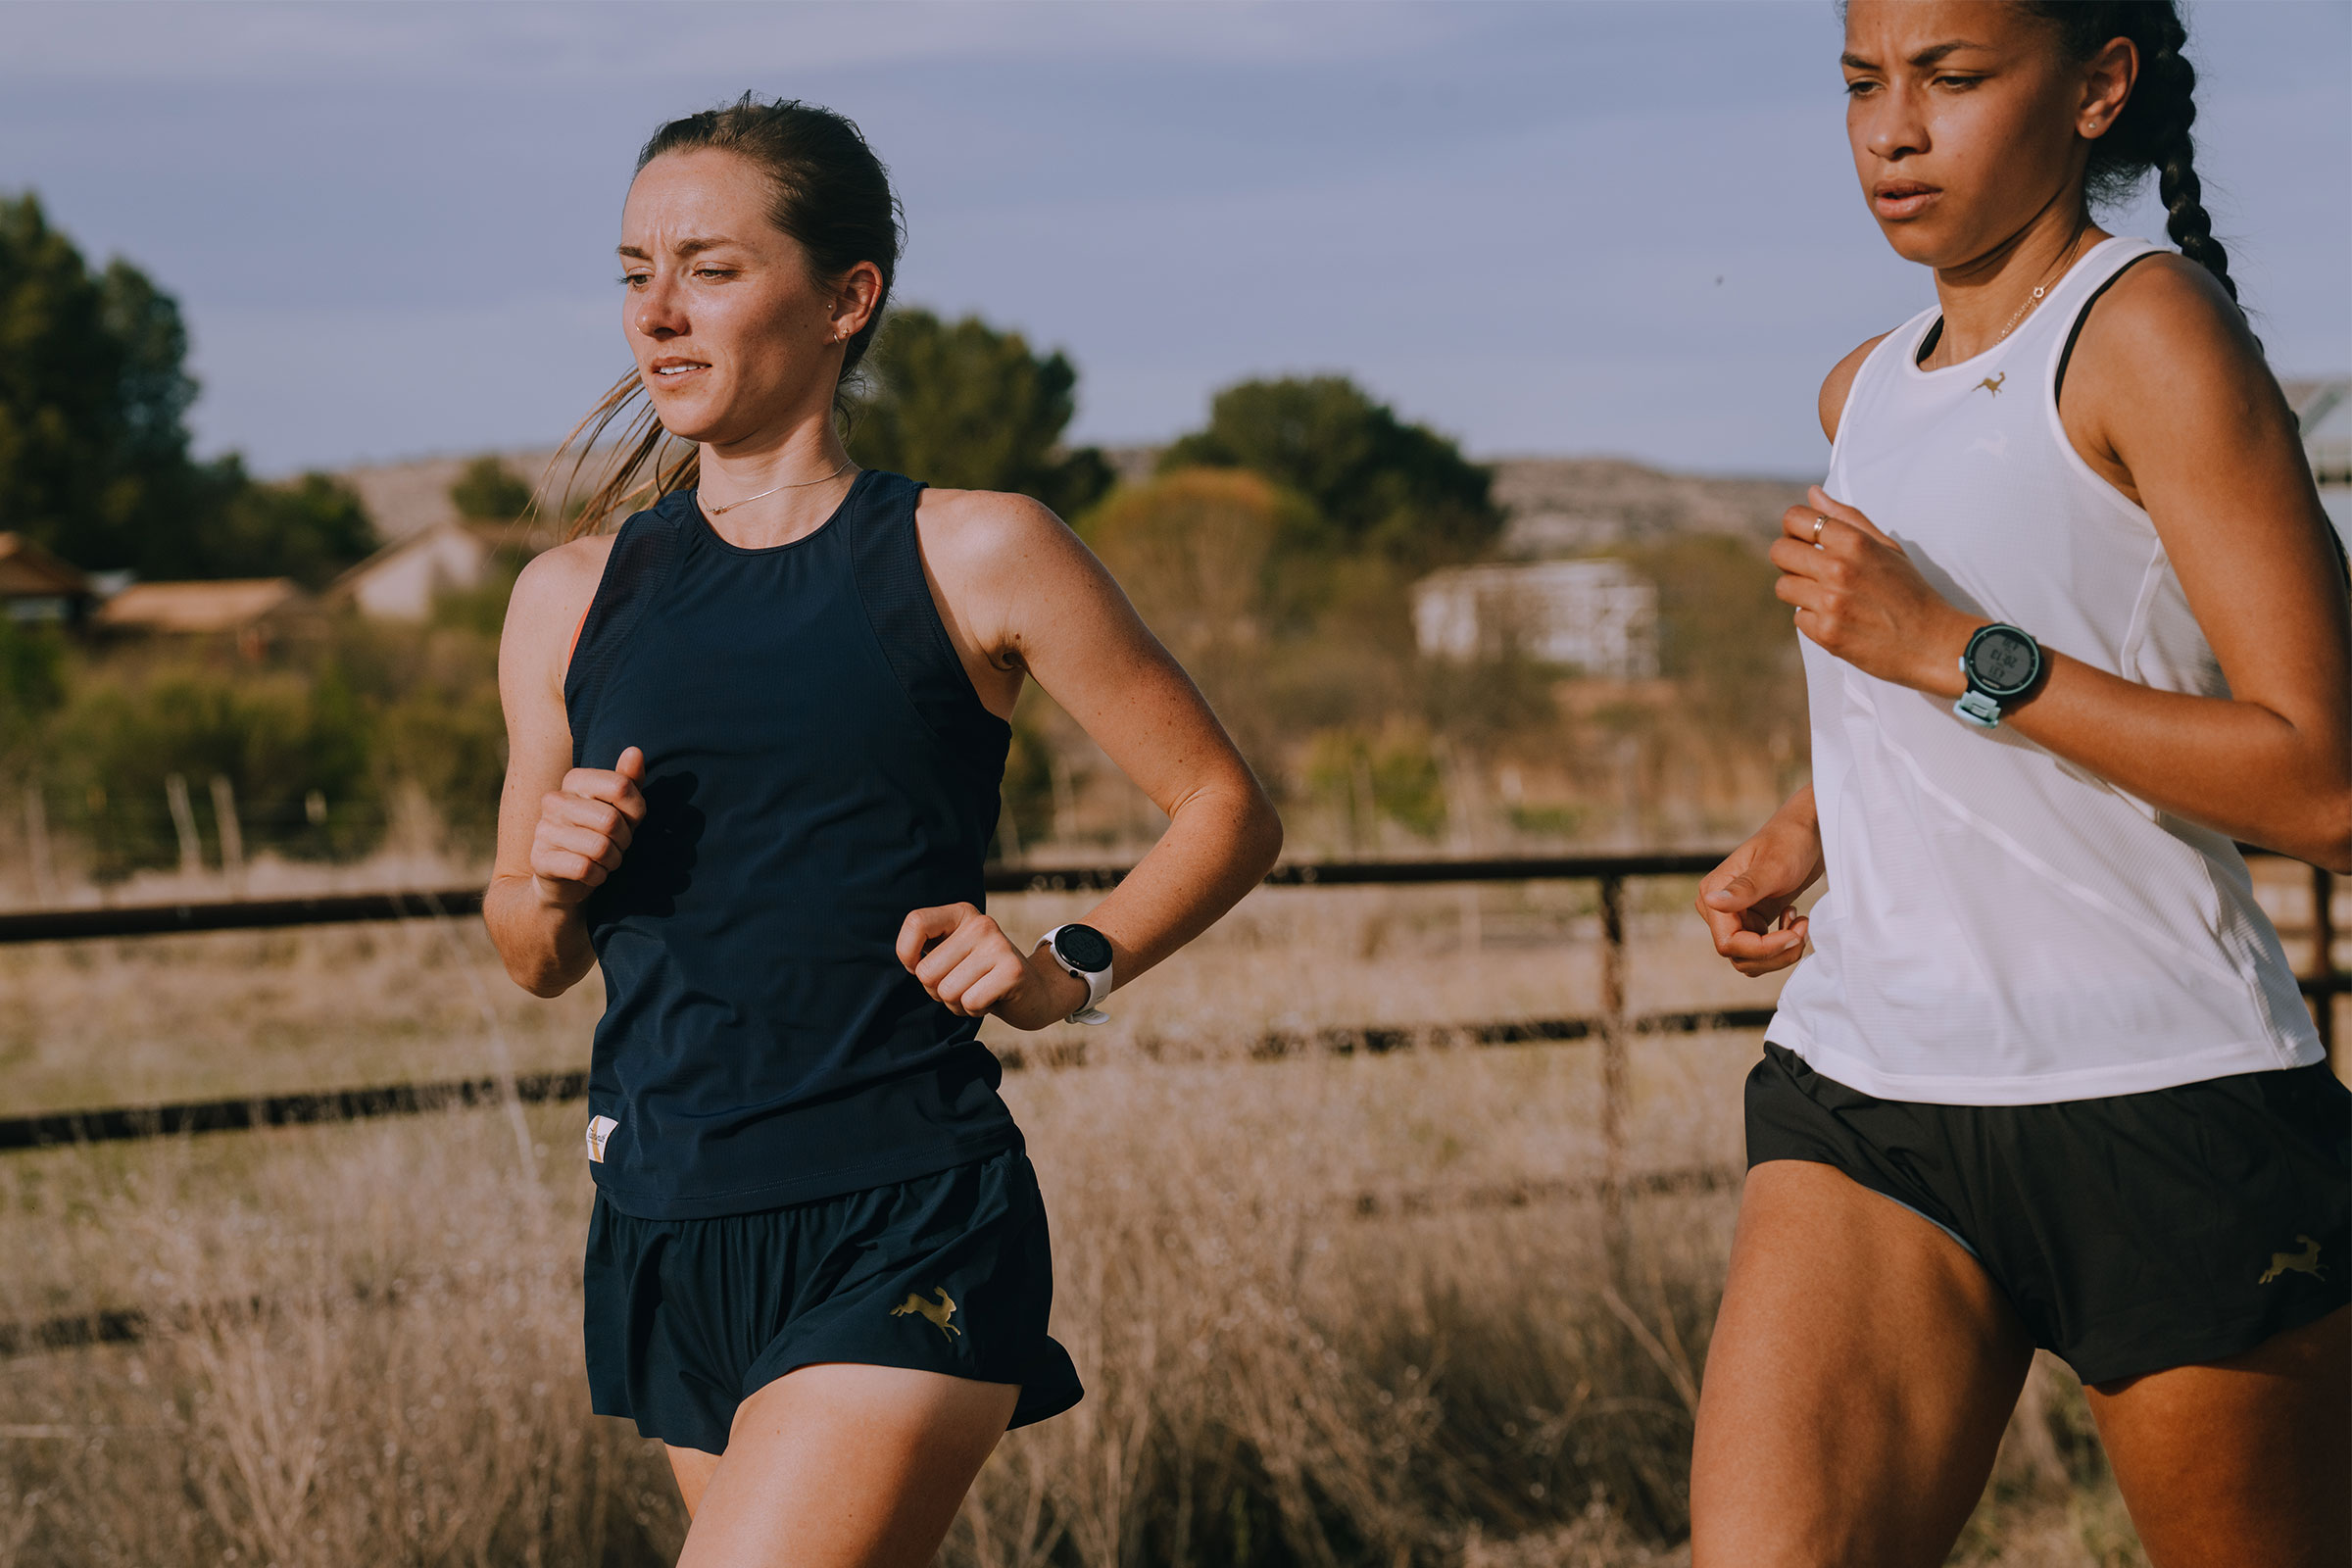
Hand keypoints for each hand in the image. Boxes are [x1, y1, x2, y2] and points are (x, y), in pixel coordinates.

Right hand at [530, 746, 646, 906]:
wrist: (565, 878)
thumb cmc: (598, 835)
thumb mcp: (620, 808)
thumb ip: (628, 781)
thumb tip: (635, 751)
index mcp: (574, 780)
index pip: (621, 786)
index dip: (636, 811)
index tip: (628, 820)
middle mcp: (553, 800)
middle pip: (611, 820)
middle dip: (623, 840)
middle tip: (616, 845)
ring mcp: (543, 830)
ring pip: (600, 847)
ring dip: (612, 860)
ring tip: (603, 859)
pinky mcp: (540, 859)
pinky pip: (584, 868)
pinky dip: (597, 876)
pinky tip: (590, 873)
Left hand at [896, 904, 1091, 1030]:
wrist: (1035, 992)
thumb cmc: (982, 977)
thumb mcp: (953, 955)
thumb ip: (928, 951)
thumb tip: (910, 962)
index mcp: (961, 914)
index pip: (916, 922)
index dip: (907, 953)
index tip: (919, 967)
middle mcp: (980, 924)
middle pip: (926, 971)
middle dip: (937, 991)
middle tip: (963, 985)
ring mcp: (998, 946)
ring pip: (946, 991)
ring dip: (958, 1003)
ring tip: (978, 992)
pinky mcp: (1012, 971)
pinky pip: (970, 1002)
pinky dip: (976, 1010)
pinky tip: (992, 999)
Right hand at [1696, 804, 1824, 976]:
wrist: (1808, 832)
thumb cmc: (1789, 841)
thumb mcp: (1771, 867)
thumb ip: (1743, 889)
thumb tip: (1711, 902)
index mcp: (1713, 894)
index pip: (1728, 943)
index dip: (1762, 949)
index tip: (1794, 935)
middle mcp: (1719, 908)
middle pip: (1740, 956)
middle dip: (1775, 952)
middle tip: (1801, 930)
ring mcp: (1736, 915)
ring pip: (1752, 958)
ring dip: (1780, 951)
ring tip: (1800, 925)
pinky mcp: (1753, 919)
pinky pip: (1762, 950)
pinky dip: (1782, 944)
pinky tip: (1794, 918)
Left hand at [1770, 486, 1974, 693]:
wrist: (1932, 642)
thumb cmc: (1910, 591)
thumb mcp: (1887, 548)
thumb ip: (1848, 518)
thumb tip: (1813, 494)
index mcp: (1854, 542)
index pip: (1795, 518)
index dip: (1794, 528)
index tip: (1804, 540)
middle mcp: (1838, 569)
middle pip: (1779, 552)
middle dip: (1790, 559)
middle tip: (1811, 570)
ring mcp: (1829, 602)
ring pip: (1784, 587)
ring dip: (1801, 591)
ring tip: (1830, 597)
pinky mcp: (1826, 633)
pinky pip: (1798, 618)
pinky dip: (1814, 620)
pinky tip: (1840, 620)